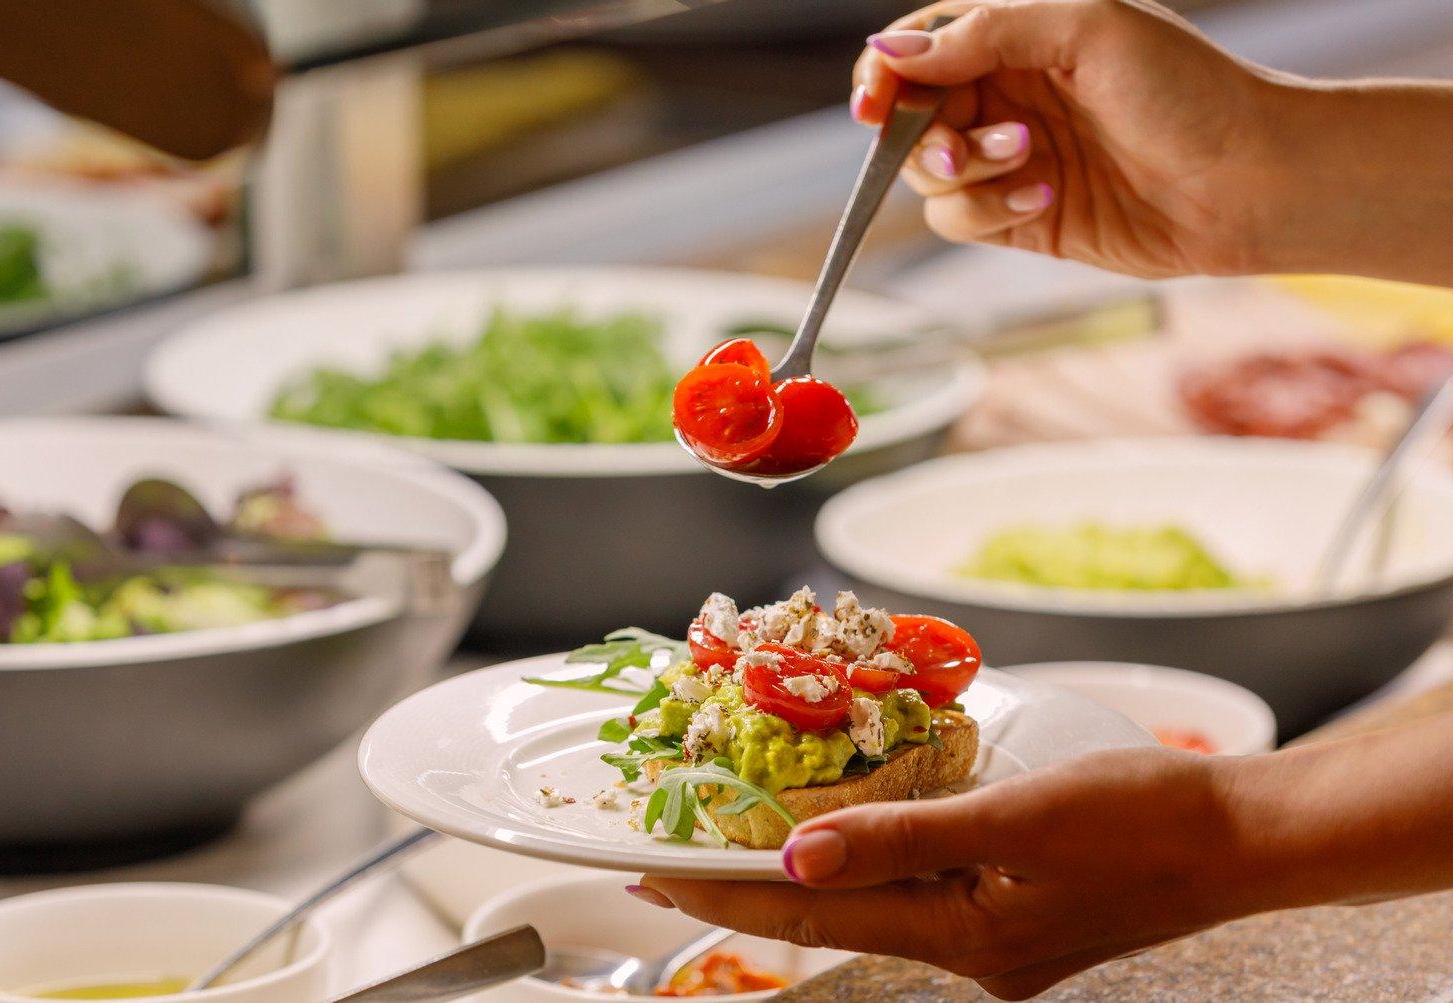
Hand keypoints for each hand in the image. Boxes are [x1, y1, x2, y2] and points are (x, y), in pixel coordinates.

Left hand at [642, 748, 1264, 999]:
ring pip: (867, 902)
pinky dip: (863, 862)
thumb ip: (903, 838)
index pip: (810, 911)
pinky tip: (840, 838)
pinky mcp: (1013, 911)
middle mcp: (967, 950)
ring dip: (798, 872)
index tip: (651, 870)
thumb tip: (798, 852)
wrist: (1242, 837)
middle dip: (744, 885)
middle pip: (828, 913)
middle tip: (667, 857)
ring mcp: (992, 935)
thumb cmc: (1144, 818)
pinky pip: (913, 889)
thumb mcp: (1017, 817)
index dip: (724, 890)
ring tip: (731, 844)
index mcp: (962, 936)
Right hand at [851, 0, 1293, 278]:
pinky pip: (960, 219)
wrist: (1251, 181)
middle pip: (911, 114)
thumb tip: (890, 54)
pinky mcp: (1020, 219)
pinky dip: (987, 210)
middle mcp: (1009, 95)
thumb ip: (984, 33)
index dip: (885, 74)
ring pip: (928, 174)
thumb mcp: (1087, 27)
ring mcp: (1011, 159)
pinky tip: (1045, 198)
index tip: (874, 103)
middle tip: (956, 146)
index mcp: (1020, 35)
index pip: (922, 47)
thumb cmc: (1189, 90)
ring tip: (1031, 161)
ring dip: (965, 171)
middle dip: (922, 133)